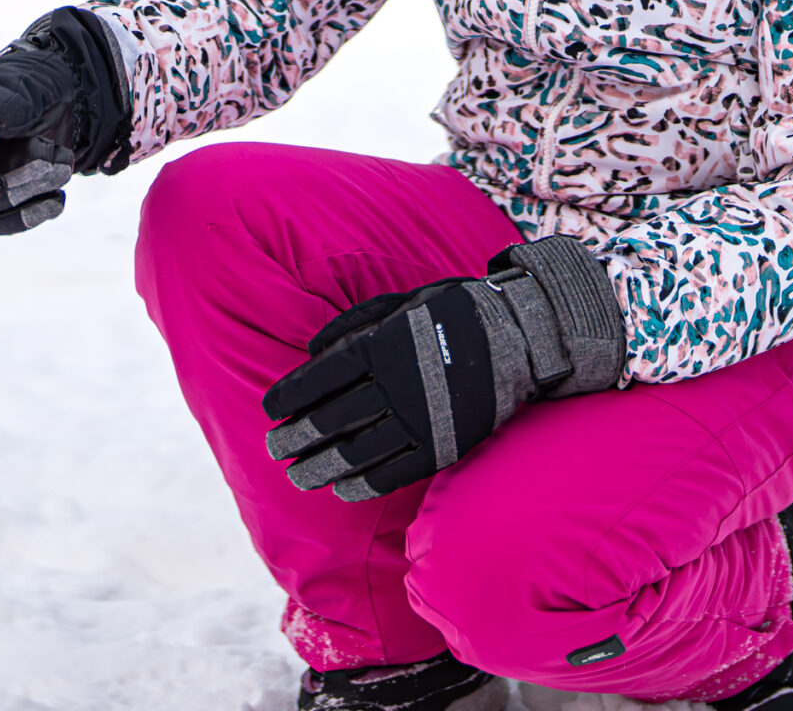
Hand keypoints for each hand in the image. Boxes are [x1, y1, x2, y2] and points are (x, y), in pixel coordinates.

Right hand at [0, 5, 129, 233]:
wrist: (62, 101)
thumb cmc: (33, 86)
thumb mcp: (26, 84)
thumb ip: (8, 99)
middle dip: (13, 182)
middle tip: (48, 160)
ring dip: (31, 191)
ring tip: (61, 163)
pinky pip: (5, 221)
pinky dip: (33, 213)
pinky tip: (56, 200)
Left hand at [263, 237, 624, 499]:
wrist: (521, 336)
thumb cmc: (455, 312)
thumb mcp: (402, 303)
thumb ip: (354, 325)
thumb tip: (310, 352)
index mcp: (380, 347)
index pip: (320, 379)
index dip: (290, 398)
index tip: (271, 411)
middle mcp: (394, 386)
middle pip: (330, 420)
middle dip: (296, 437)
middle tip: (274, 449)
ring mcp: (419, 419)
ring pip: (355, 452)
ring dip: (321, 467)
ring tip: (298, 477)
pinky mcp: (441, 446)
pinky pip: (393, 473)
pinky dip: (363, 484)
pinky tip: (342, 489)